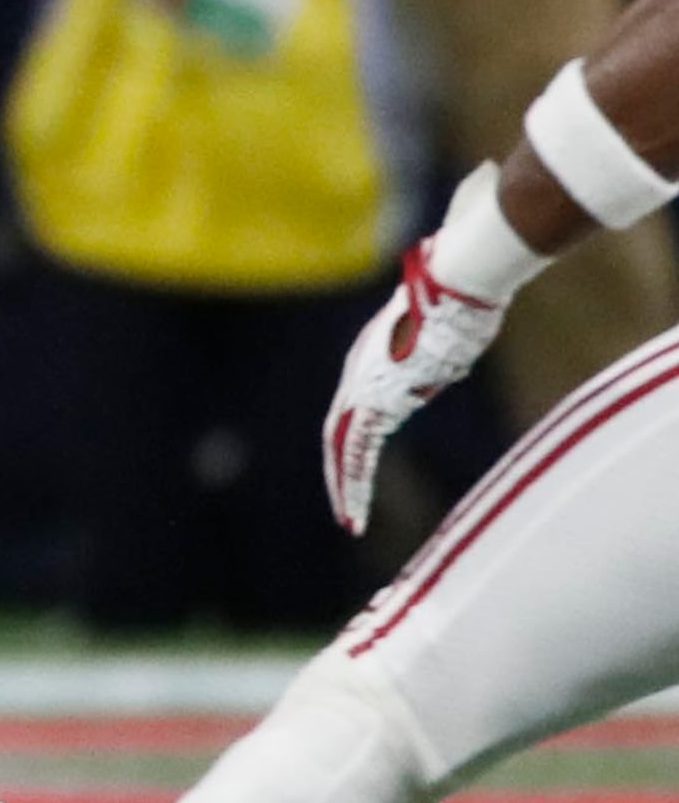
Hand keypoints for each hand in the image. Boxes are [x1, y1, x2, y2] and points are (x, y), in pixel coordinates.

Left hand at [322, 239, 514, 534]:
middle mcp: (361, 376)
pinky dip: (351, 480)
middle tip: (347, 513)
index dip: (353, 448)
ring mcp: (364, 385)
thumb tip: (451, 357)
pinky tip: (353, 507)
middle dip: (344, 475)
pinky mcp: (374, 396)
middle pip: (342, 435)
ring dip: (346, 485)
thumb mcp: (445, 335)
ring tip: (350, 519)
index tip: (356, 475)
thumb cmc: (459, 301)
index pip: (355, 416)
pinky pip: (355, 449)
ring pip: (343, 446)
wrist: (454, 283)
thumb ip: (438, 354)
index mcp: (374, 364)